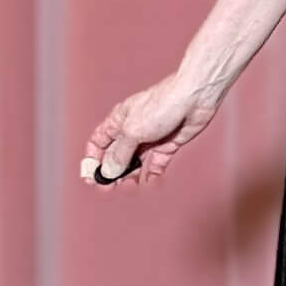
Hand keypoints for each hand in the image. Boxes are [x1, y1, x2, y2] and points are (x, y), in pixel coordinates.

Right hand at [80, 73, 223, 190]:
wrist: (194, 98)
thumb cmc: (162, 103)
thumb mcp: (133, 131)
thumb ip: (120, 153)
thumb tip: (108, 171)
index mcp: (118, 121)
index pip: (98, 142)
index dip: (92, 160)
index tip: (91, 177)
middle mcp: (132, 130)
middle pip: (116, 156)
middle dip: (111, 172)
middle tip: (109, 187)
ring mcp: (150, 138)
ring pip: (135, 163)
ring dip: (131, 176)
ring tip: (129, 186)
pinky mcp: (168, 144)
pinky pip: (157, 164)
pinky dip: (152, 175)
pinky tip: (150, 182)